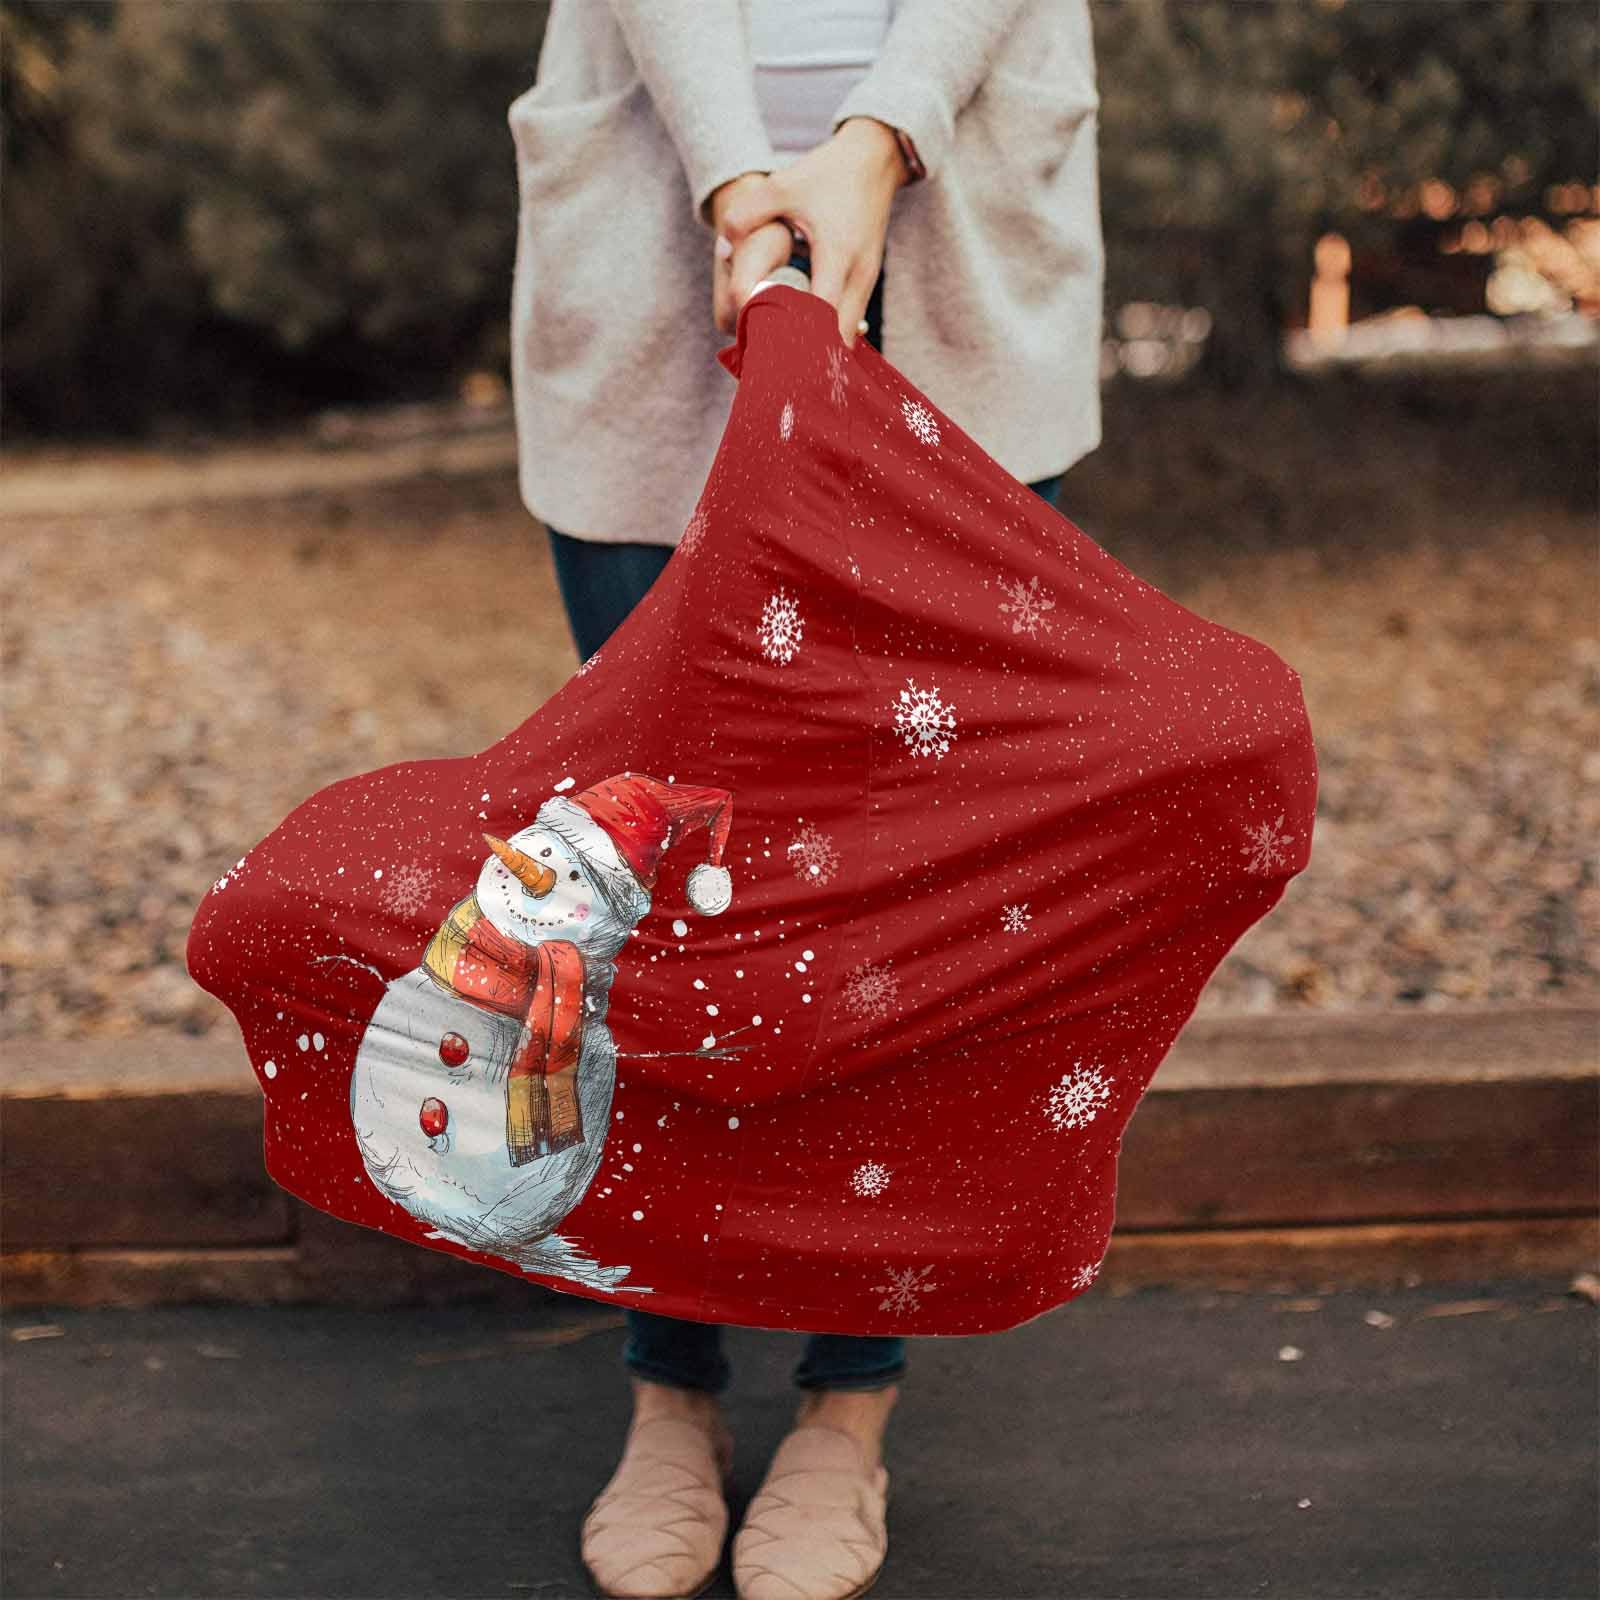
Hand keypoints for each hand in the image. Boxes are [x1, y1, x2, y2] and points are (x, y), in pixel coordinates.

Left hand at [713, 118, 907, 347]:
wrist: (874, 159)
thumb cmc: (827, 173)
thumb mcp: (782, 186)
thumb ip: (747, 214)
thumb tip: (721, 248)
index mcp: (837, 254)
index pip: (821, 314)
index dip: (798, 338)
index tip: (772, 355)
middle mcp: (858, 274)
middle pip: (839, 338)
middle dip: (810, 357)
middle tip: (776, 370)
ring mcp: (867, 281)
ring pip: (847, 335)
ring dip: (820, 349)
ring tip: (786, 361)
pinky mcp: (866, 281)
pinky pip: (850, 322)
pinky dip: (829, 335)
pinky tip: (803, 341)